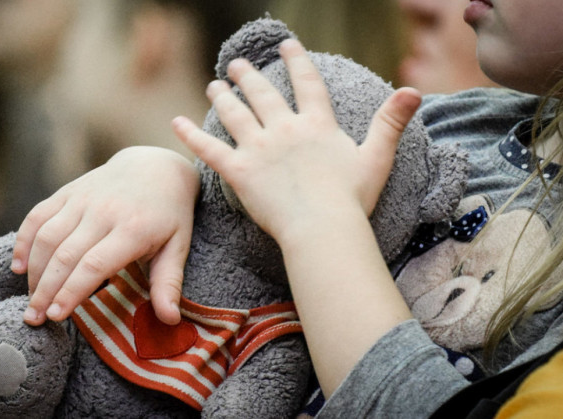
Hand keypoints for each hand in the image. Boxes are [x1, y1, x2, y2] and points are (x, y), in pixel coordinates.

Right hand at [12, 146, 199, 325]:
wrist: (154, 166)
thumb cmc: (168, 214)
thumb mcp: (178, 246)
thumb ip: (169, 283)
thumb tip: (170, 319)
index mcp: (133, 229)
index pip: (94, 265)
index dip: (71, 292)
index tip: (56, 317)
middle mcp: (103, 211)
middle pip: (64, 255)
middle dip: (45, 290)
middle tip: (34, 319)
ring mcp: (82, 199)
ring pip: (46, 237)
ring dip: (33, 271)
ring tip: (30, 301)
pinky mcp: (67, 192)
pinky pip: (37, 216)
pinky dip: (23, 241)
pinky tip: (18, 267)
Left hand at [172, 39, 421, 242]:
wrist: (323, 228)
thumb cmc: (352, 199)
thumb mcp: (377, 158)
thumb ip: (390, 122)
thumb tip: (414, 90)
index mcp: (316, 125)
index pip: (306, 83)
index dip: (296, 61)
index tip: (286, 45)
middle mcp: (284, 129)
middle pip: (262, 94)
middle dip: (247, 75)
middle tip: (235, 64)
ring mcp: (258, 149)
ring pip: (234, 114)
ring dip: (222, 97)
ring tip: (213, 85)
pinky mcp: (238, 172)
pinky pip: (209, 149)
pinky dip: (190, 135)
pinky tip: (175, 122)